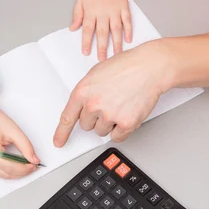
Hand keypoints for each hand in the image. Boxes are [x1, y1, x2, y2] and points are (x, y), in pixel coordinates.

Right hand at [0, 86, 39, 178]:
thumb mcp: (13, 130)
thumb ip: (26, 146)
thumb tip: (34, 159)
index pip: (10, 168)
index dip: (24, 169)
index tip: (34, 165)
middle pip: (5, 174)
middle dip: (21, 172)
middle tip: (32, 166)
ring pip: (0, 175)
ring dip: (14, 173)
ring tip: (24, 166)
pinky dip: (5, 171)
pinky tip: (13, 166)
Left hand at [54, 40, 171, 145]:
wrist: (149, 67)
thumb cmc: (127, 66)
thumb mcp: (97, 73)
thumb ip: (87, 91)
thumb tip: (83, 105)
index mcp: (83, 91)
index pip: (67, 117)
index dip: (62, 133)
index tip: (59, 142)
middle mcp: (93, 104)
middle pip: (86, 125)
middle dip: (95, 117)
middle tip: (108, 103)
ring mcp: (109, 115)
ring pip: (101, 131)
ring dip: (109, 123)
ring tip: (120, 104)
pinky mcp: (126, 124)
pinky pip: (117, 137)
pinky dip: (122, 129)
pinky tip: (127, 113)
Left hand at [70, 0, 131, 60]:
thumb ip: (77, 14)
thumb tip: (73, 29)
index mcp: (91, 10)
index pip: (88, 29)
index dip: (87, 42)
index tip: (86, 52)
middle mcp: (103, 11)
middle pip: (102, 32)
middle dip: (102, 47)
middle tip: (102, 60)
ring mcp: (115, 9)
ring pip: (116, 29)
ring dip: (116, 43)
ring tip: (116, 55)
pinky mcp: (124, 6)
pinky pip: (127, 20)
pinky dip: (129, 30)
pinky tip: (128, 40)